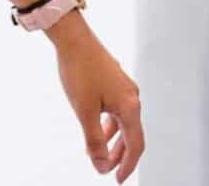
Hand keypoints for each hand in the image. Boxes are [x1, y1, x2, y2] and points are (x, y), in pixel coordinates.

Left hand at [51, 19, 144, 181]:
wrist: (73, 38)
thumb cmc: (79, 69)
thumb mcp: (85, 112)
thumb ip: (94, 141)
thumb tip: (100, 164)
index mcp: (129, 105)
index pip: (135, 145)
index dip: (127, 165)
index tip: (118, 179)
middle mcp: (132, 96)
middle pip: (131, 135)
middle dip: (118, 155)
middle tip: (106, 170)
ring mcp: (124, 87)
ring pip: (123, 122)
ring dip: (112, 140)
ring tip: (97, 152)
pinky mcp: (115, 81)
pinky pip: (116, 110)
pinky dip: (108, 124)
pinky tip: (95, 127)